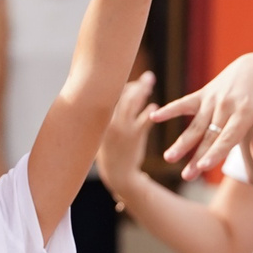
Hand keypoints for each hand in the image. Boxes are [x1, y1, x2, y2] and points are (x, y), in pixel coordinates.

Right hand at [97, 72, 160, 208]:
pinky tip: (154, 105)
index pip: (110, 94)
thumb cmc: (110, 152)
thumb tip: (116, 98)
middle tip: (148, 77)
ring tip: (150, 83)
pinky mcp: (134, 136)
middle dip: (136, 84)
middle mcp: (109, 120)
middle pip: (122, 94)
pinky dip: (150, 110)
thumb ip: (108, 115)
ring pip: (133, 102)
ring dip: (143, 91)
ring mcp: (122, 127)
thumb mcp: (102, 133)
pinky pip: (145, 118)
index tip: (133, 83)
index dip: (122, 86)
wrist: (117, 174)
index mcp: (99, 119)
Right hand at [151, 51, 252, 179]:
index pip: (228, 137)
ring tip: (169, 158)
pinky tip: (154, 117)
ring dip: (182, 143)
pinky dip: (170, 109)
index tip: (204, 167)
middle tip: (187, 177)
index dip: (216, 153)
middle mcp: (226, 105)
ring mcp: (213, 98)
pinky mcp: (204, 92)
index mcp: (245, 113)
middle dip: (197, 157)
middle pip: (209, 136)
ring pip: (195, 125)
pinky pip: (185, 103)